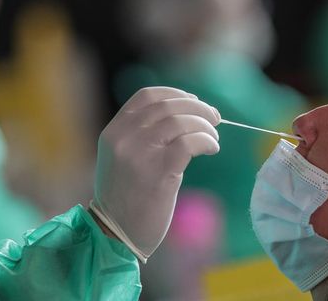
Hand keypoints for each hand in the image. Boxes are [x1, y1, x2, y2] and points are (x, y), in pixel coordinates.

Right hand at [91, 86, 220, 261]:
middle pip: (168, 106)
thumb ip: (140, 134)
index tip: (194, 102)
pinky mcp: (159, 172)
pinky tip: (212, 148)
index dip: (175, 94)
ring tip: (214, 137)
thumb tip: (184, 113)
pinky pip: (190, 143)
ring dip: (205, 125)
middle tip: (214, 118)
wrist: (117, 232)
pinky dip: (207, 140)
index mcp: (114, 131)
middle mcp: (124, 138)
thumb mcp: (121, 157)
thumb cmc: (126, 196)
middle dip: (198, 108)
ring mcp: (139, 154)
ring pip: (181, 121)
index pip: (147, 96)